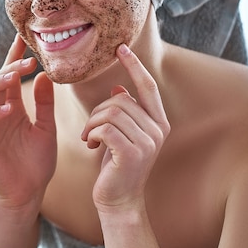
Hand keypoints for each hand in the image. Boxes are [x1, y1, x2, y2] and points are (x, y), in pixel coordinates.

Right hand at [0, 34, 56, 211]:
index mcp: (12, 108)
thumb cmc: (36, 164)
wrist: (28, 194)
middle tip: (28, 59)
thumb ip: (45, 104)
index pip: (10, 77)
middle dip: (9, 67)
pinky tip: (7, 109)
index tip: (23, 39)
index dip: (14, 58)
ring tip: (13, 76)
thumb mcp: (46, 129)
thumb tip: (45, 75)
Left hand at [81, 44, 169, 211]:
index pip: (148, 86)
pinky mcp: (132, 153)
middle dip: (98, 111)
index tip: (120, 48)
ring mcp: (148, 142)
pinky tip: (90, 145)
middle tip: (90, 129)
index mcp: (159, 122)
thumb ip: (125, 112)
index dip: (134, 65)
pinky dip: (91, 133)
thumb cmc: (117, 165)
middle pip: (121, 100)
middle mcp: (158, 130)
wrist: (119, 199)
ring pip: (110, 112)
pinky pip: (105, 128)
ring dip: (92, 123)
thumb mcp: (121, 134)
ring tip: (89, 137)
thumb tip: (120, 88)